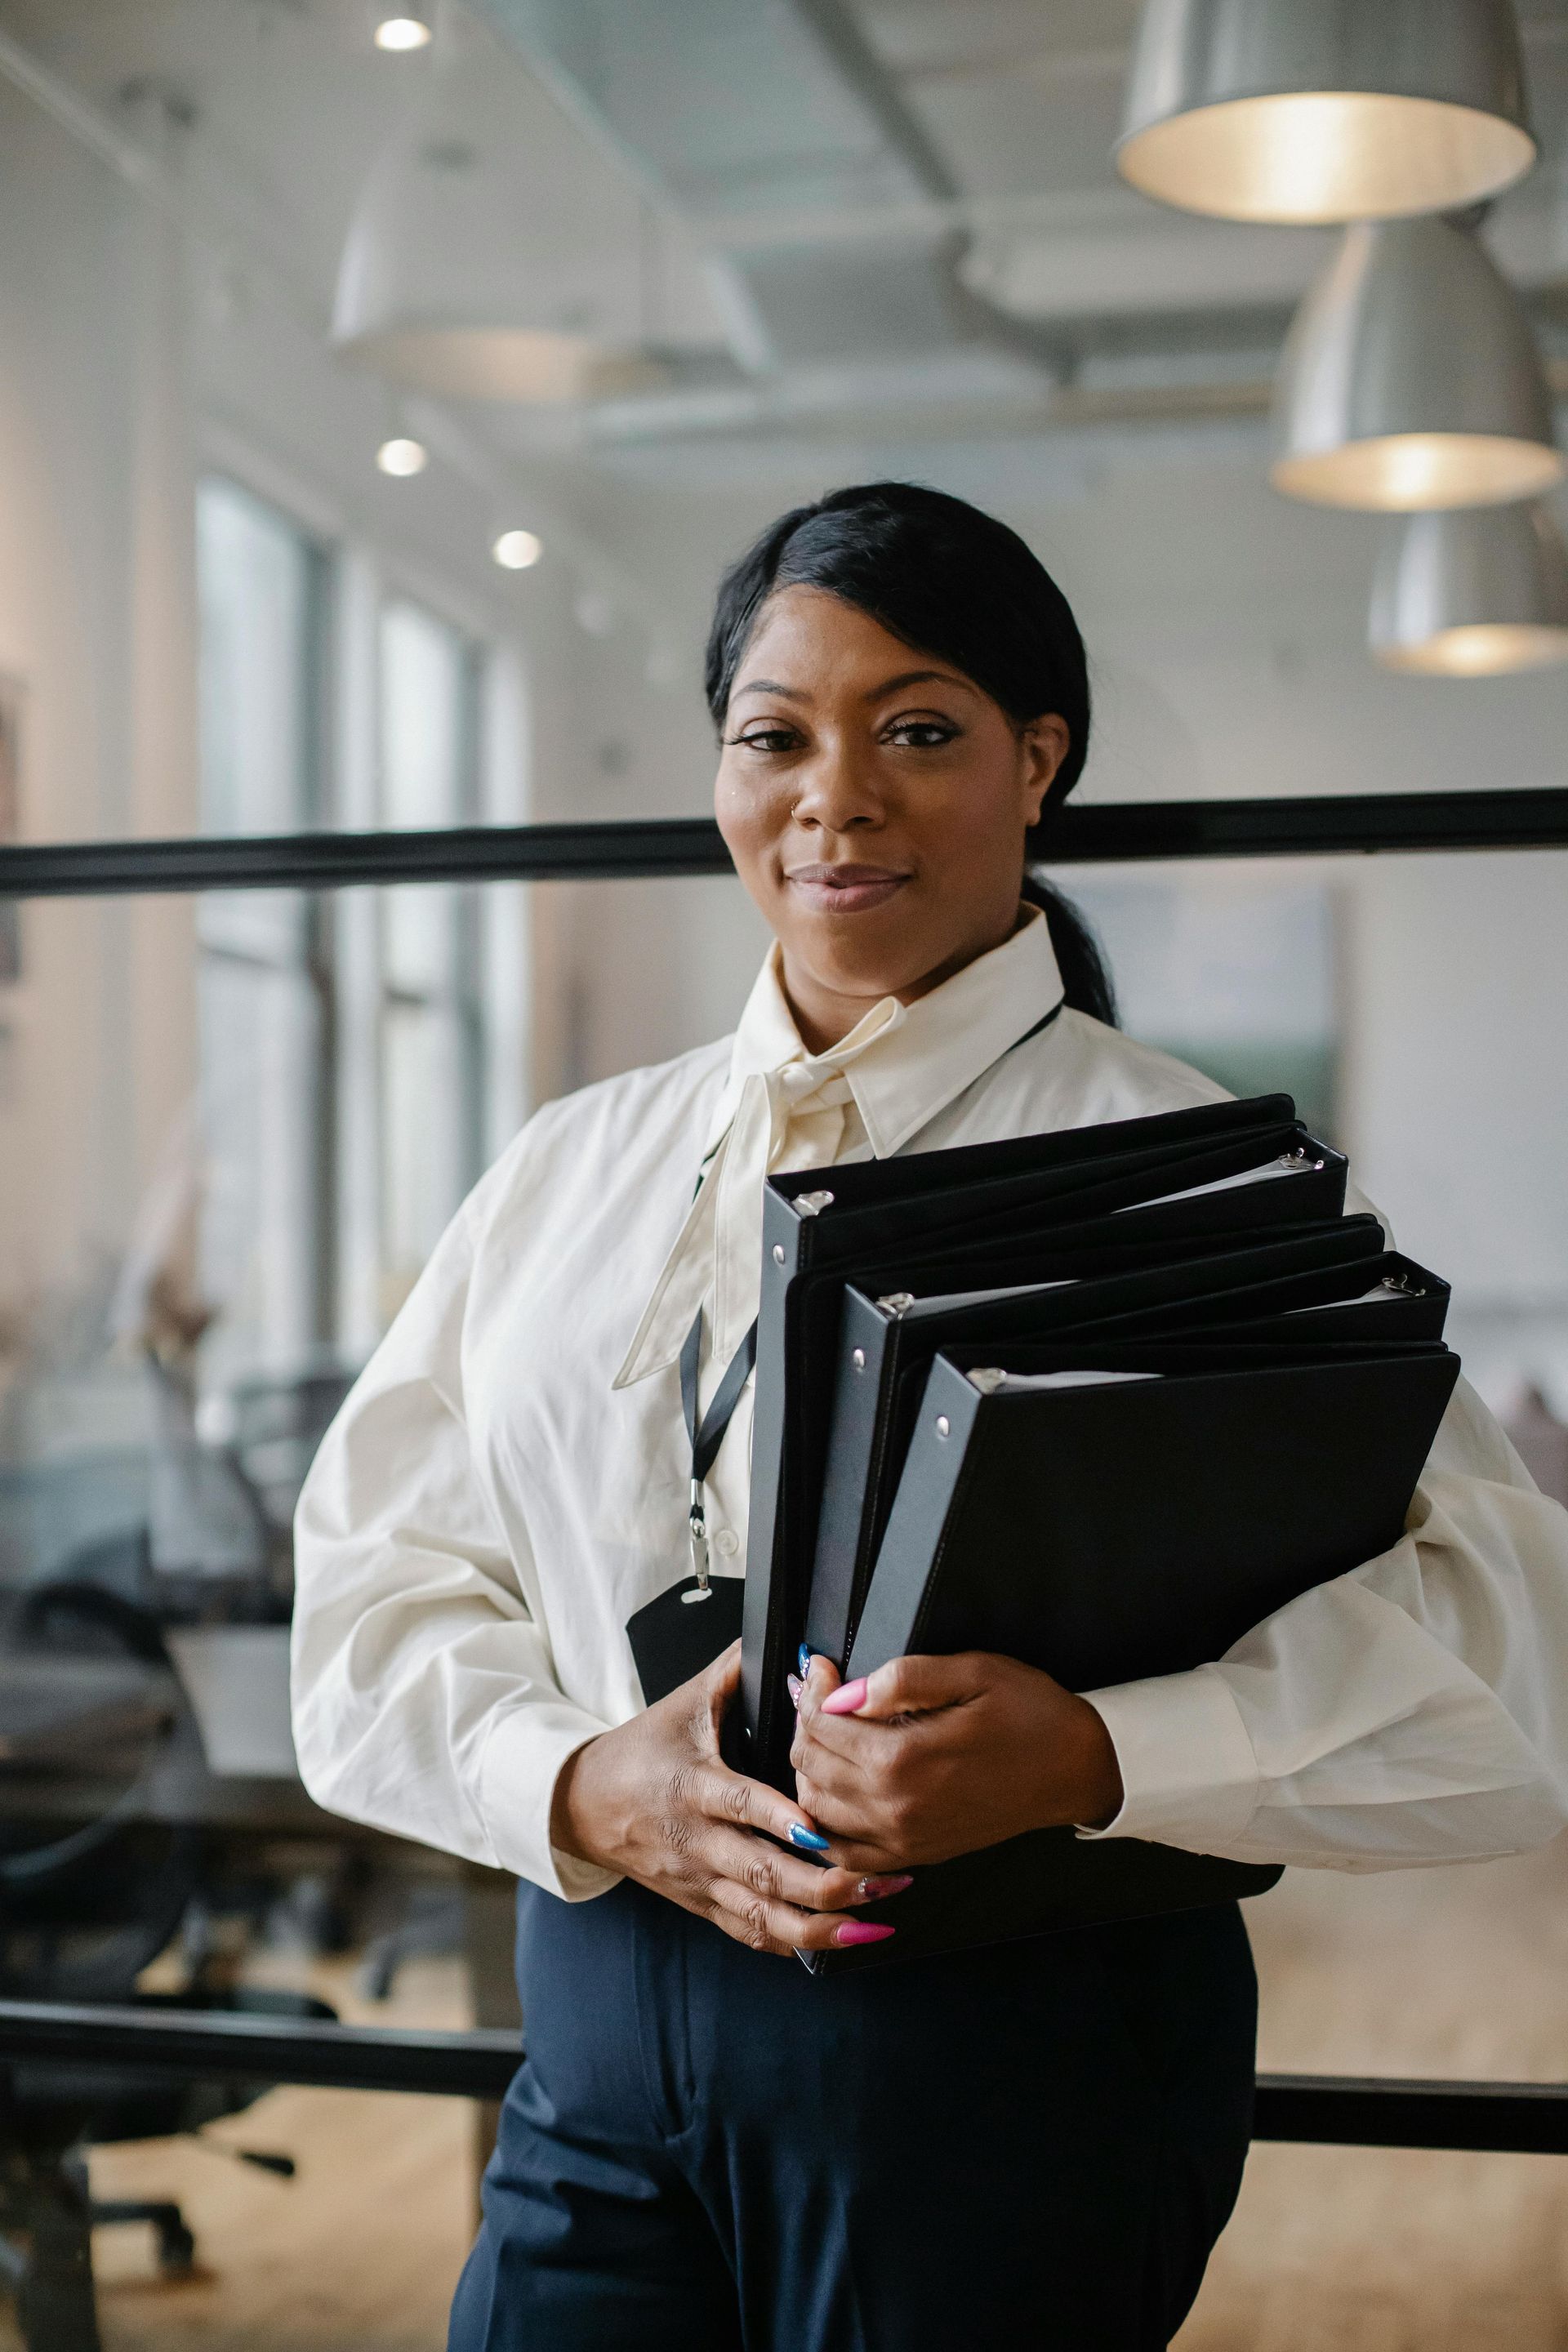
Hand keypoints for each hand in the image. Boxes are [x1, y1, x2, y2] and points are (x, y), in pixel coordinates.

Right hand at [550, 1643, 909, 1957]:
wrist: (584, 1805)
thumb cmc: (642, 1749)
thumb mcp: (685, 1702)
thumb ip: (736, 1670)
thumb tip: (793, 1641)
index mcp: (694, 1787)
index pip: (741, 1805)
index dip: (780, 1820)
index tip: (820, 1829)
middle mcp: (698, 1841)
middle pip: (762, 1873)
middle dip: (826, 1884)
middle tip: (884, 1883)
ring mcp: (700, 1881)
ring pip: (763, 1917)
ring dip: (822, 1927)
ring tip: (876, 1922)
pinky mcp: (702, 1906)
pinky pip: (751, 1934)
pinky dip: (794, 1943)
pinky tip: (841, 1940)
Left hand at [789, 1650, 1123, 1873]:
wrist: (1074, 1771)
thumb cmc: (1031, 1715)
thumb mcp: (974, 1672)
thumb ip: (905, 1678)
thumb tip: (848, 1690)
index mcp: (905, 1759)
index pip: (822, 1724)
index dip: (812, 1689)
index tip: (820, 1666)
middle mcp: (896, 1807)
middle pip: (811, 1765)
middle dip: (806, 1723)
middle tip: (823, 1693)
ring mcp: (903, 1838)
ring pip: (816, 1809)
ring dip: (811, 1768)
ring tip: (830, 1733)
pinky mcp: (914, 1854)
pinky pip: (844, 1852)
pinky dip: (826, 1823)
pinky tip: (836, 1790)